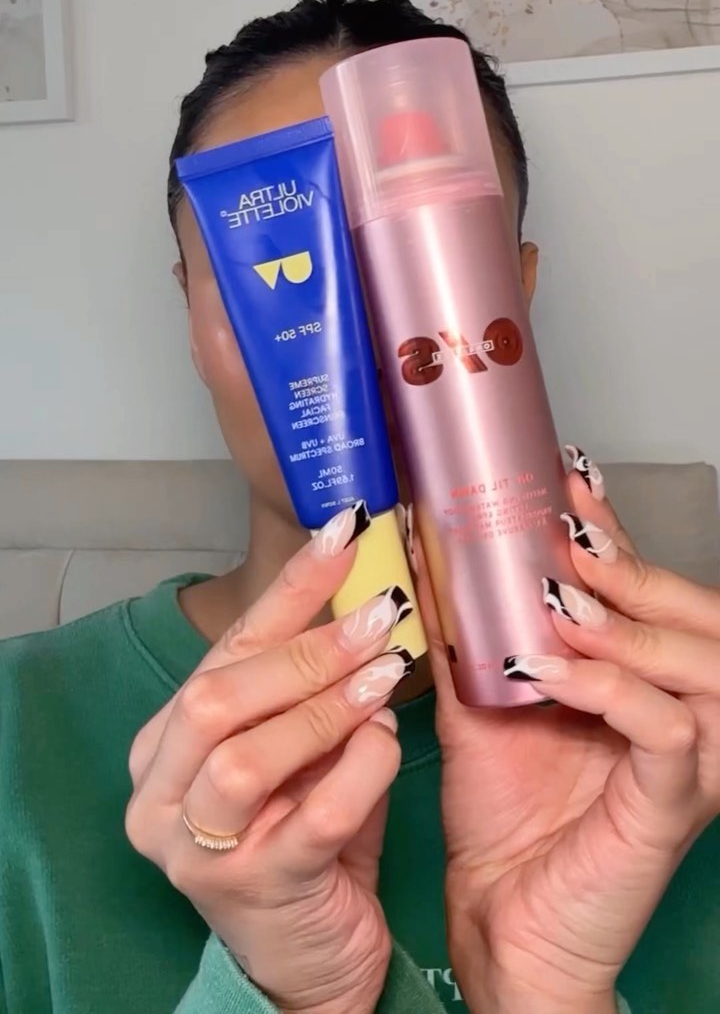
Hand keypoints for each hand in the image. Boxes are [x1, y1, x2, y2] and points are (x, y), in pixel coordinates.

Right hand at [126, 508, 406, 1013]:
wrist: (313, 964)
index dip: (287, 589)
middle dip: (305, 647)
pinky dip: (357, 765)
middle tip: (378, 610)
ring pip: (245, 753)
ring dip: (325, 702)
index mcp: (166, 746)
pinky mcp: (253, 893)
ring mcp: (197, 850)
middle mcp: (162, 796)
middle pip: (218, 696)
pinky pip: (311, 816)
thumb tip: (371, 598)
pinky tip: (388, 735)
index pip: (225, 649)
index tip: (342, 530)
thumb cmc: (309, 840)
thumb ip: (316, 690)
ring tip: (386, 669)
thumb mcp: (302, 753)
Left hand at [417, 449, 718, 1013]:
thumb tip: (430, 553)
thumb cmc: (503, 817)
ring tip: (561, 598)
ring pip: (702, 663)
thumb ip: (473, 635)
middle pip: (696, 615)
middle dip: (630, 566)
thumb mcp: (485, 705)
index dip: (615, 533)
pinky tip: (552, 669)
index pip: (649, 591)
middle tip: (565, 533)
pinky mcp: (670, 808)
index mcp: (646, 683)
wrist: (504, 923)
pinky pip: (669, 730)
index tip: (566, 480)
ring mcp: (689, 762)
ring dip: (628, 622)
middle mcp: (684, 714)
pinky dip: (615, 688)